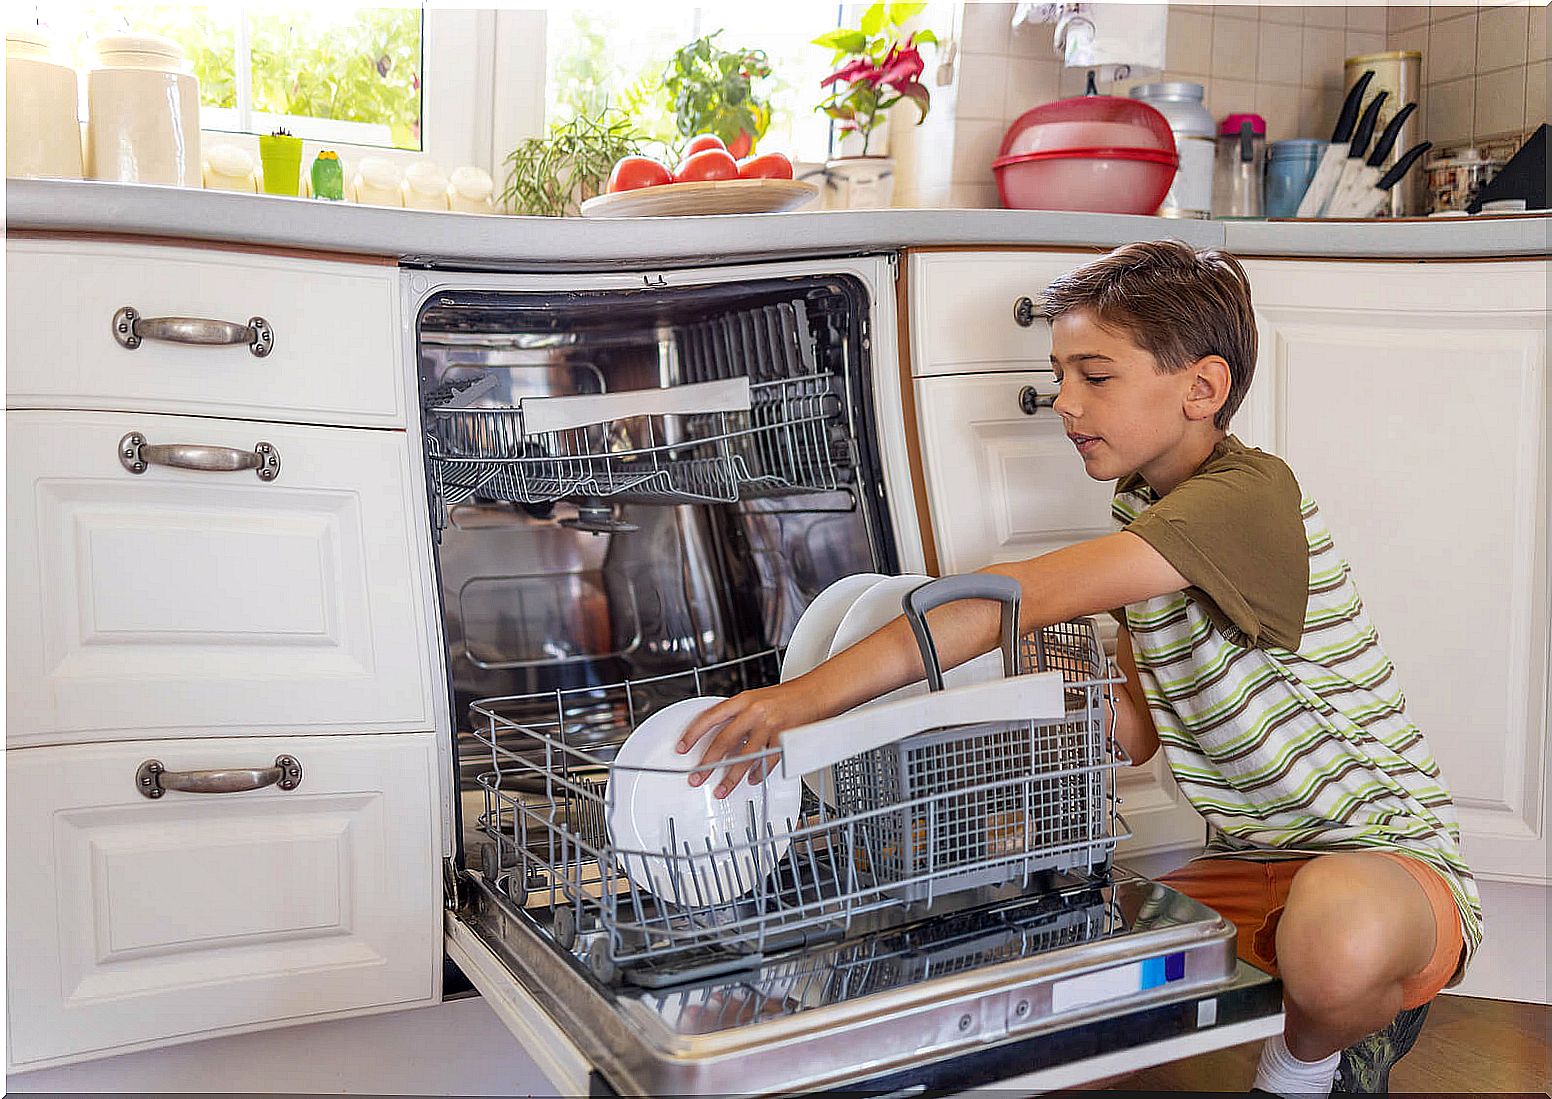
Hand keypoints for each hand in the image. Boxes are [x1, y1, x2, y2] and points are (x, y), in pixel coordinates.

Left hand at [675, 680, 826, 797]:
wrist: (816, 693)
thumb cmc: (786, 697)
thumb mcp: (756, 698)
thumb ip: (737, 715)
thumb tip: (717, 737)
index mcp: (743, 700)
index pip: (710, 717)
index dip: (693, 734)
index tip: (682, 747)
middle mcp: (754, 712)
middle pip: (724, 741)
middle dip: (708, 763)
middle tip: (697, 777)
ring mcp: (770, 726)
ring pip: (745, 757)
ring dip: (731, 777)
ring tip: (722, 789)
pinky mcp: (784, 739)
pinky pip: (767, 762)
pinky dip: (759, 773)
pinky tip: (752, 779)